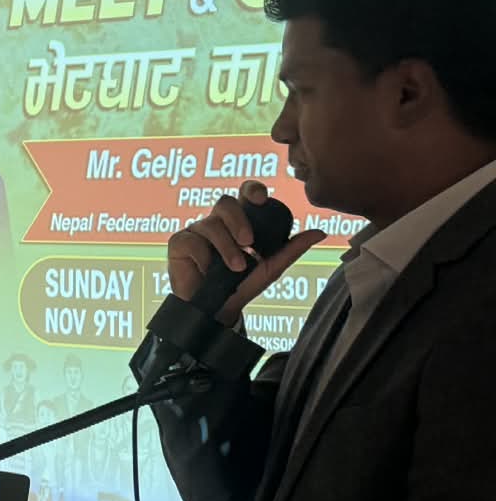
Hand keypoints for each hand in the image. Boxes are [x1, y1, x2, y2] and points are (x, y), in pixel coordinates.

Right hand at [167, 180, 325, 324]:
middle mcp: (217, 222)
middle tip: (249, 242)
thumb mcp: (270, 268)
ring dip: (225, 247)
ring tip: (235, 267)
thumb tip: (321, 232)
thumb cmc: (240, 284)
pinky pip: (190, 240)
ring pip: (210, 224)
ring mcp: (196, 231)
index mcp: (238, 221)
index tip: (261, 199)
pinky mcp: (179, 244)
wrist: (217, 310)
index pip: (243, 194)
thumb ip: (292, 249)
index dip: (251, 190)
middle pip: (224, 202)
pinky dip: (202, 256)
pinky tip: (207, 269)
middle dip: (239, 220)